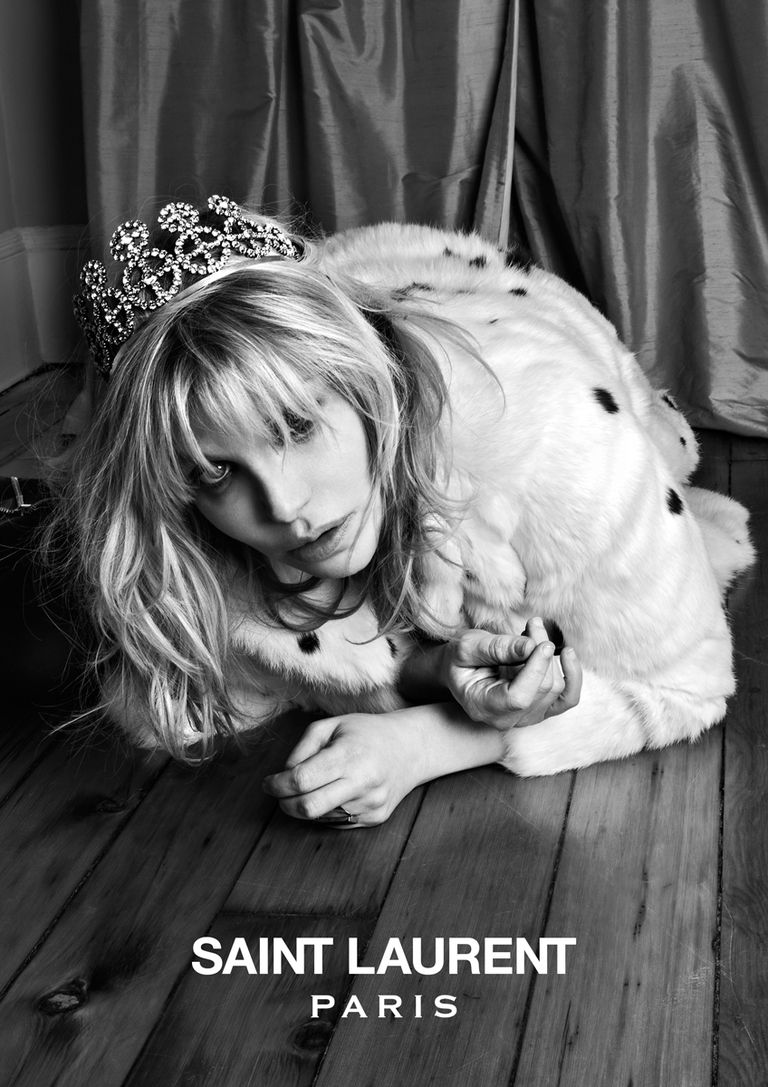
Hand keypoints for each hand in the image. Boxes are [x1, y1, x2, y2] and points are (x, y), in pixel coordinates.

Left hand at [262, 713, 423, 828]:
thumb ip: (302, 748)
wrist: (410, 749)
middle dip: (285, 804)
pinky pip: (337, 822)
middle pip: (308, 808)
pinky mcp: (375, 819)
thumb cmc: (365, 733)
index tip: (268, 783)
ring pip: (320, 818)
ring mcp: (371, 804)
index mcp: (349, 755)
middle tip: (279, 794)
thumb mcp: (331, 726)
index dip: (277, 785)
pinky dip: (325, 812)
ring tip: (313, 787)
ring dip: (306, 807)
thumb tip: (283, 776)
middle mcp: (362, 783)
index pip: (302, 779)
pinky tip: (334, 793)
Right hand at [440, 617, 581, 729]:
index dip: (535, 671)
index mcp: (483, 707)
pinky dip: (573, 677)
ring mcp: (527, 717)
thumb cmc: (460, 659)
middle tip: (533, 624)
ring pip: (556, 690)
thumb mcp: (468, 647)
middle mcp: (507, 720)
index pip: (518, 699)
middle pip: (541, 690)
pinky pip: (567, 698)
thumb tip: (532, 646)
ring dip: (552, 656)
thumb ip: (497, 648)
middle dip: (542, 651)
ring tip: (535, 631)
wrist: (461, 668)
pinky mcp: (541, 709)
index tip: (543, 643)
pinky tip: (568, 654)